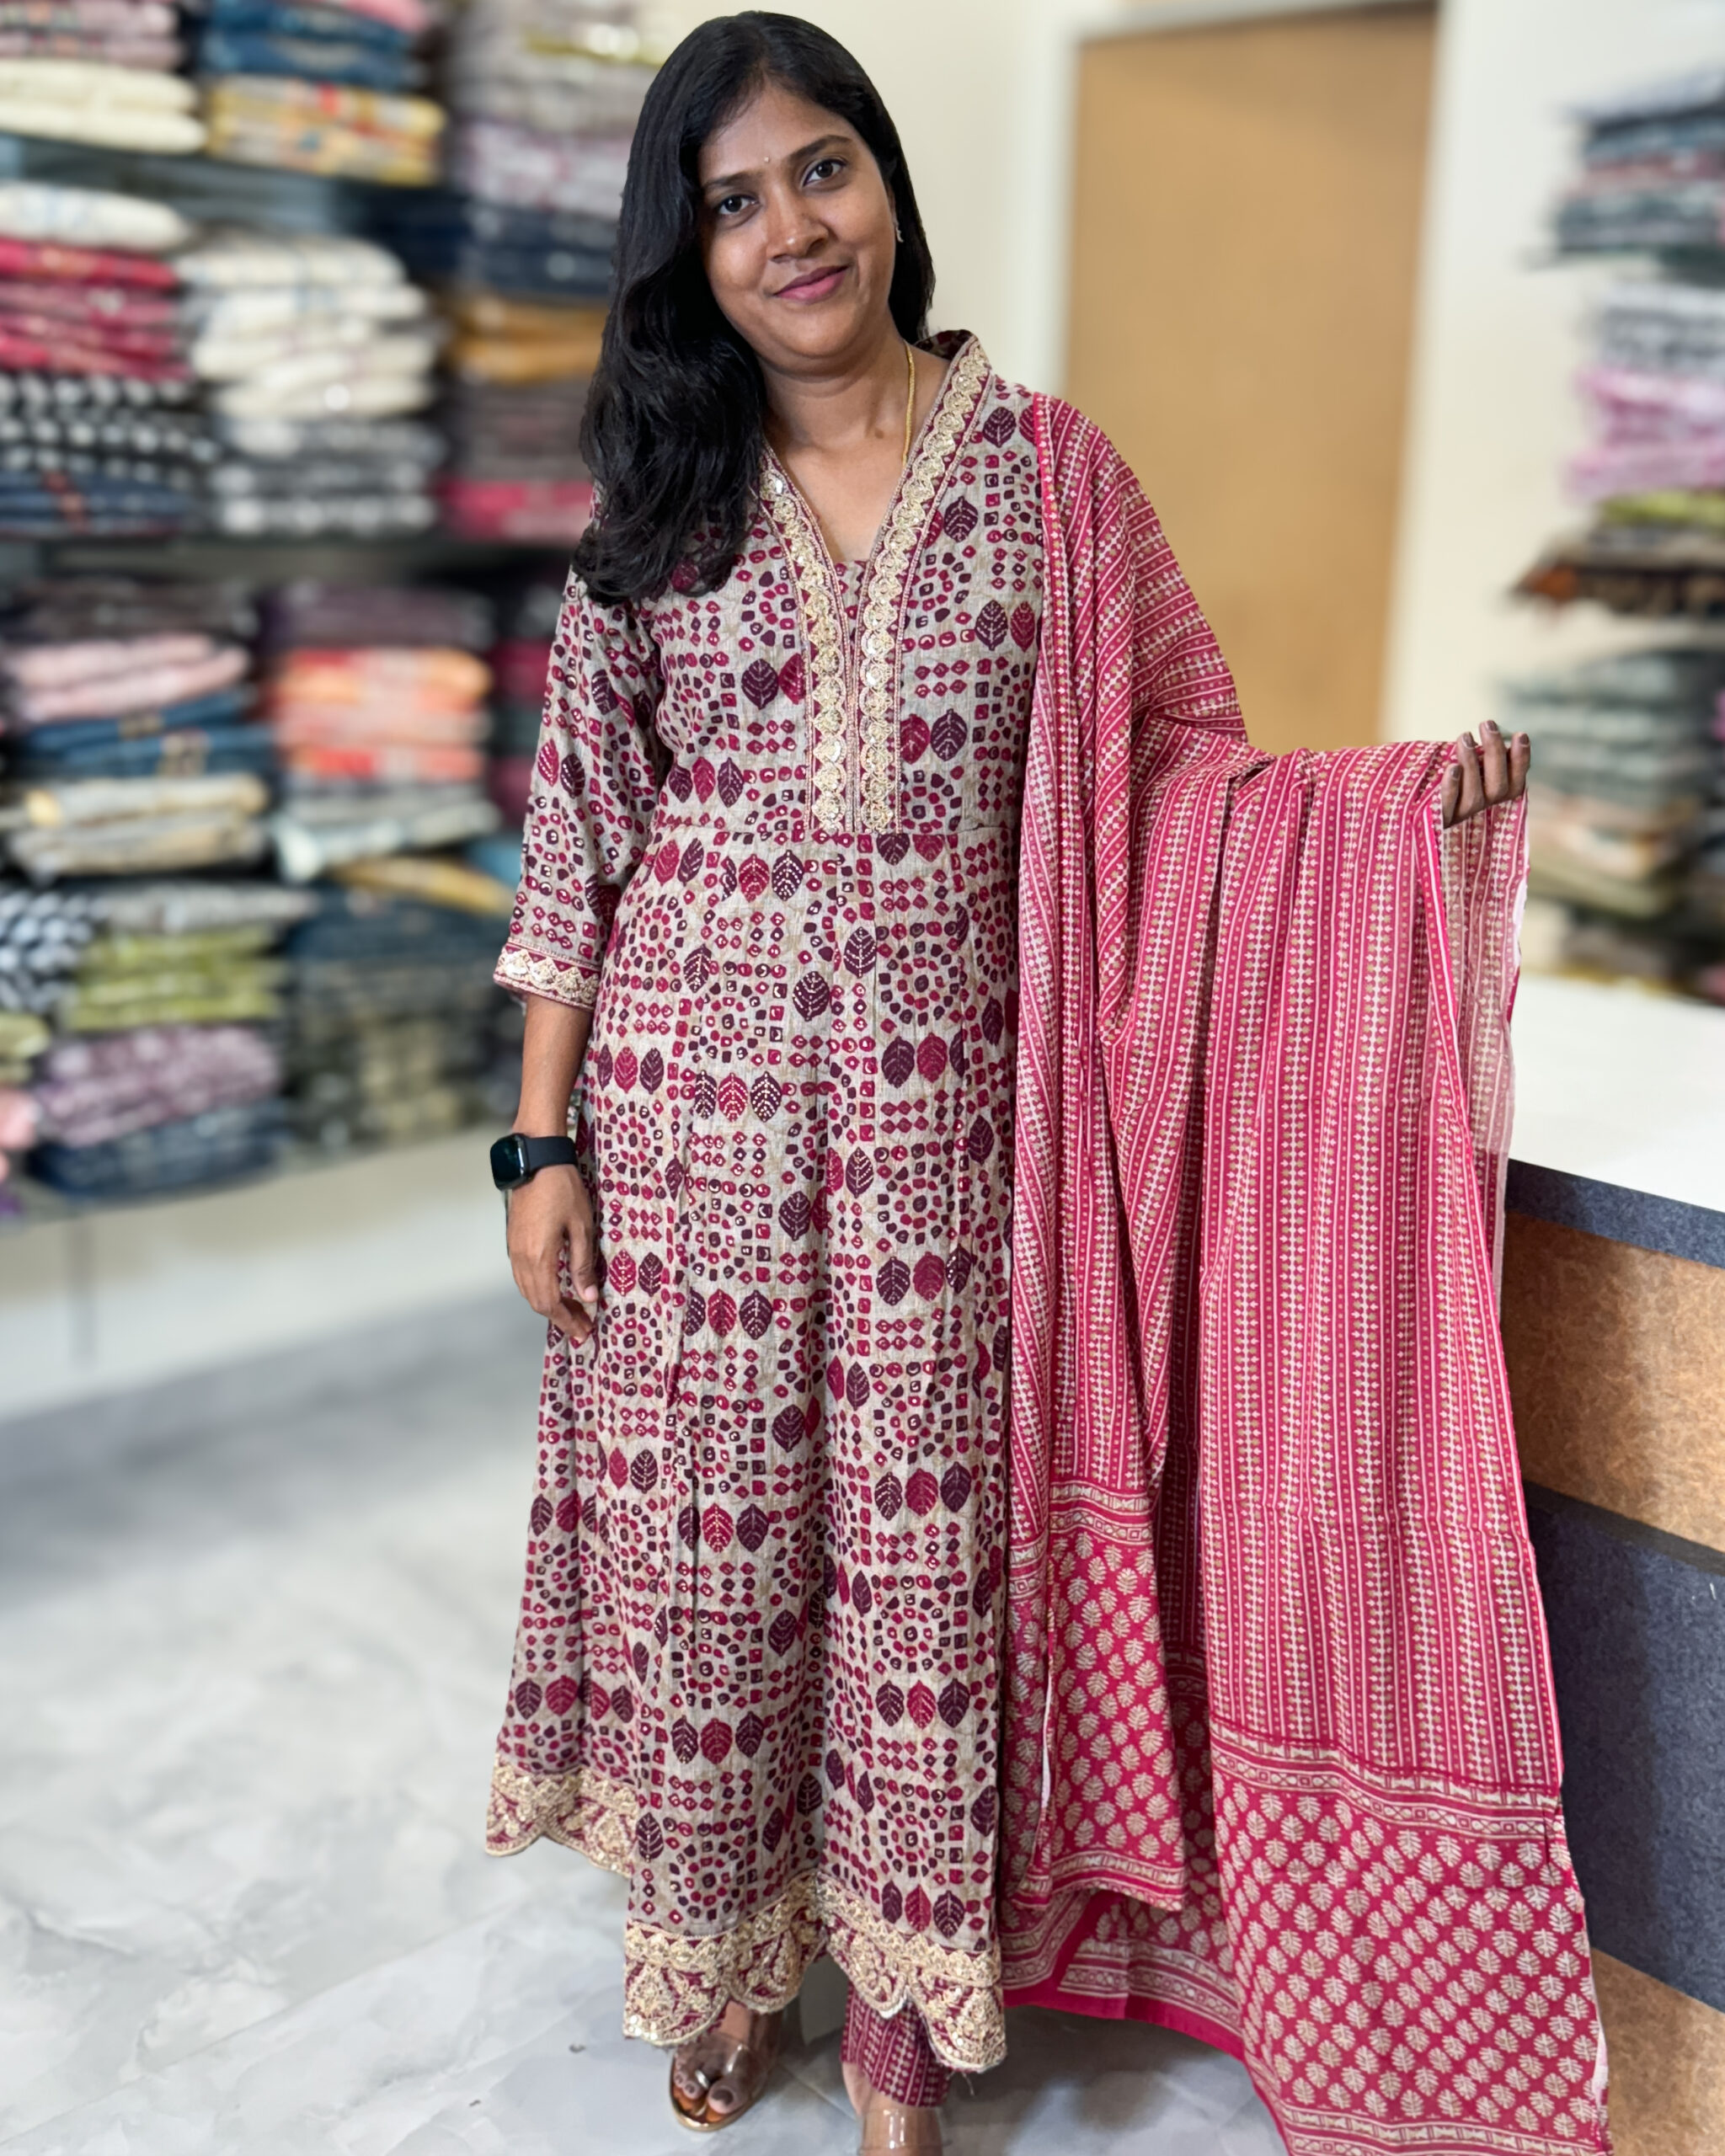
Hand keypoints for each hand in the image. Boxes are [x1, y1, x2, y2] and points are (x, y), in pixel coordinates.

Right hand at [506, 1162, 599, 1344]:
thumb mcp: (581, 1227)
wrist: (536, 1160)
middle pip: (537, 1301)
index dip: (566, 1321)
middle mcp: (521, 1258)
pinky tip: (555, 1287)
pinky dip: (539, 1289)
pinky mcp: (513, 1241)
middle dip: (560, 1317)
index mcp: (539, 1258)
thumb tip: (588, 1296)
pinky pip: (523, 1276)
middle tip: (582, 1325)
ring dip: (548, 1304)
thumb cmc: (563, 1189)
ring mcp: (514, 1250)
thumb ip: (582, 1264)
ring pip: (528, 1290)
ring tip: (572, 1309)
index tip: (583, 1332)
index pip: (550, 1303)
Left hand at [1442, 720, 1529, 826]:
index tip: (1520, 735)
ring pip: (1475, 796)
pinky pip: (1447, 806)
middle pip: (1498, 788)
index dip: (1521, 760)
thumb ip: (1478, 754)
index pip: (1515, 782)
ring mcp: (1460, 816)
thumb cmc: (1438, 774)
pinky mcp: (1439, 820)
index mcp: (1492, 794)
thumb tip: (1492, 732)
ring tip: (1465, 737)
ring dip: (1473, 764)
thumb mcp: (1463, 761)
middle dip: (1496, 754)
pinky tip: (1452, 767)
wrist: (1404, 802)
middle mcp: (1481, 808)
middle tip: (1487, 725)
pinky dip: (1452, 786)